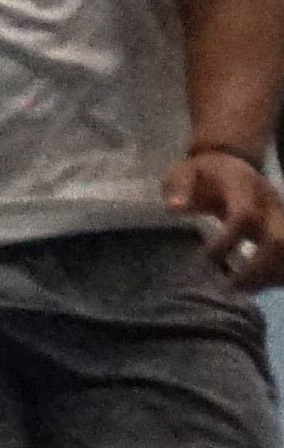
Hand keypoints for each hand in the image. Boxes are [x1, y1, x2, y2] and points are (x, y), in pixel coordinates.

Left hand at [166, 145, 283, 288]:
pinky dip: (277, 273)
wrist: (231, 159)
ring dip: (270, 275)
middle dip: (258, 268)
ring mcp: (280, 216)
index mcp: (243, 187)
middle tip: (232, 285)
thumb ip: (180, 187)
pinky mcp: (283, 227)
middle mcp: (268, 203)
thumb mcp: (184, 171)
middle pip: (278, 240)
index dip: (228, 240)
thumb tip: (174, 208)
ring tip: (244, 288)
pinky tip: (258, 284)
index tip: (207, 257)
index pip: (244, 216)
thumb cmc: (202, 171)